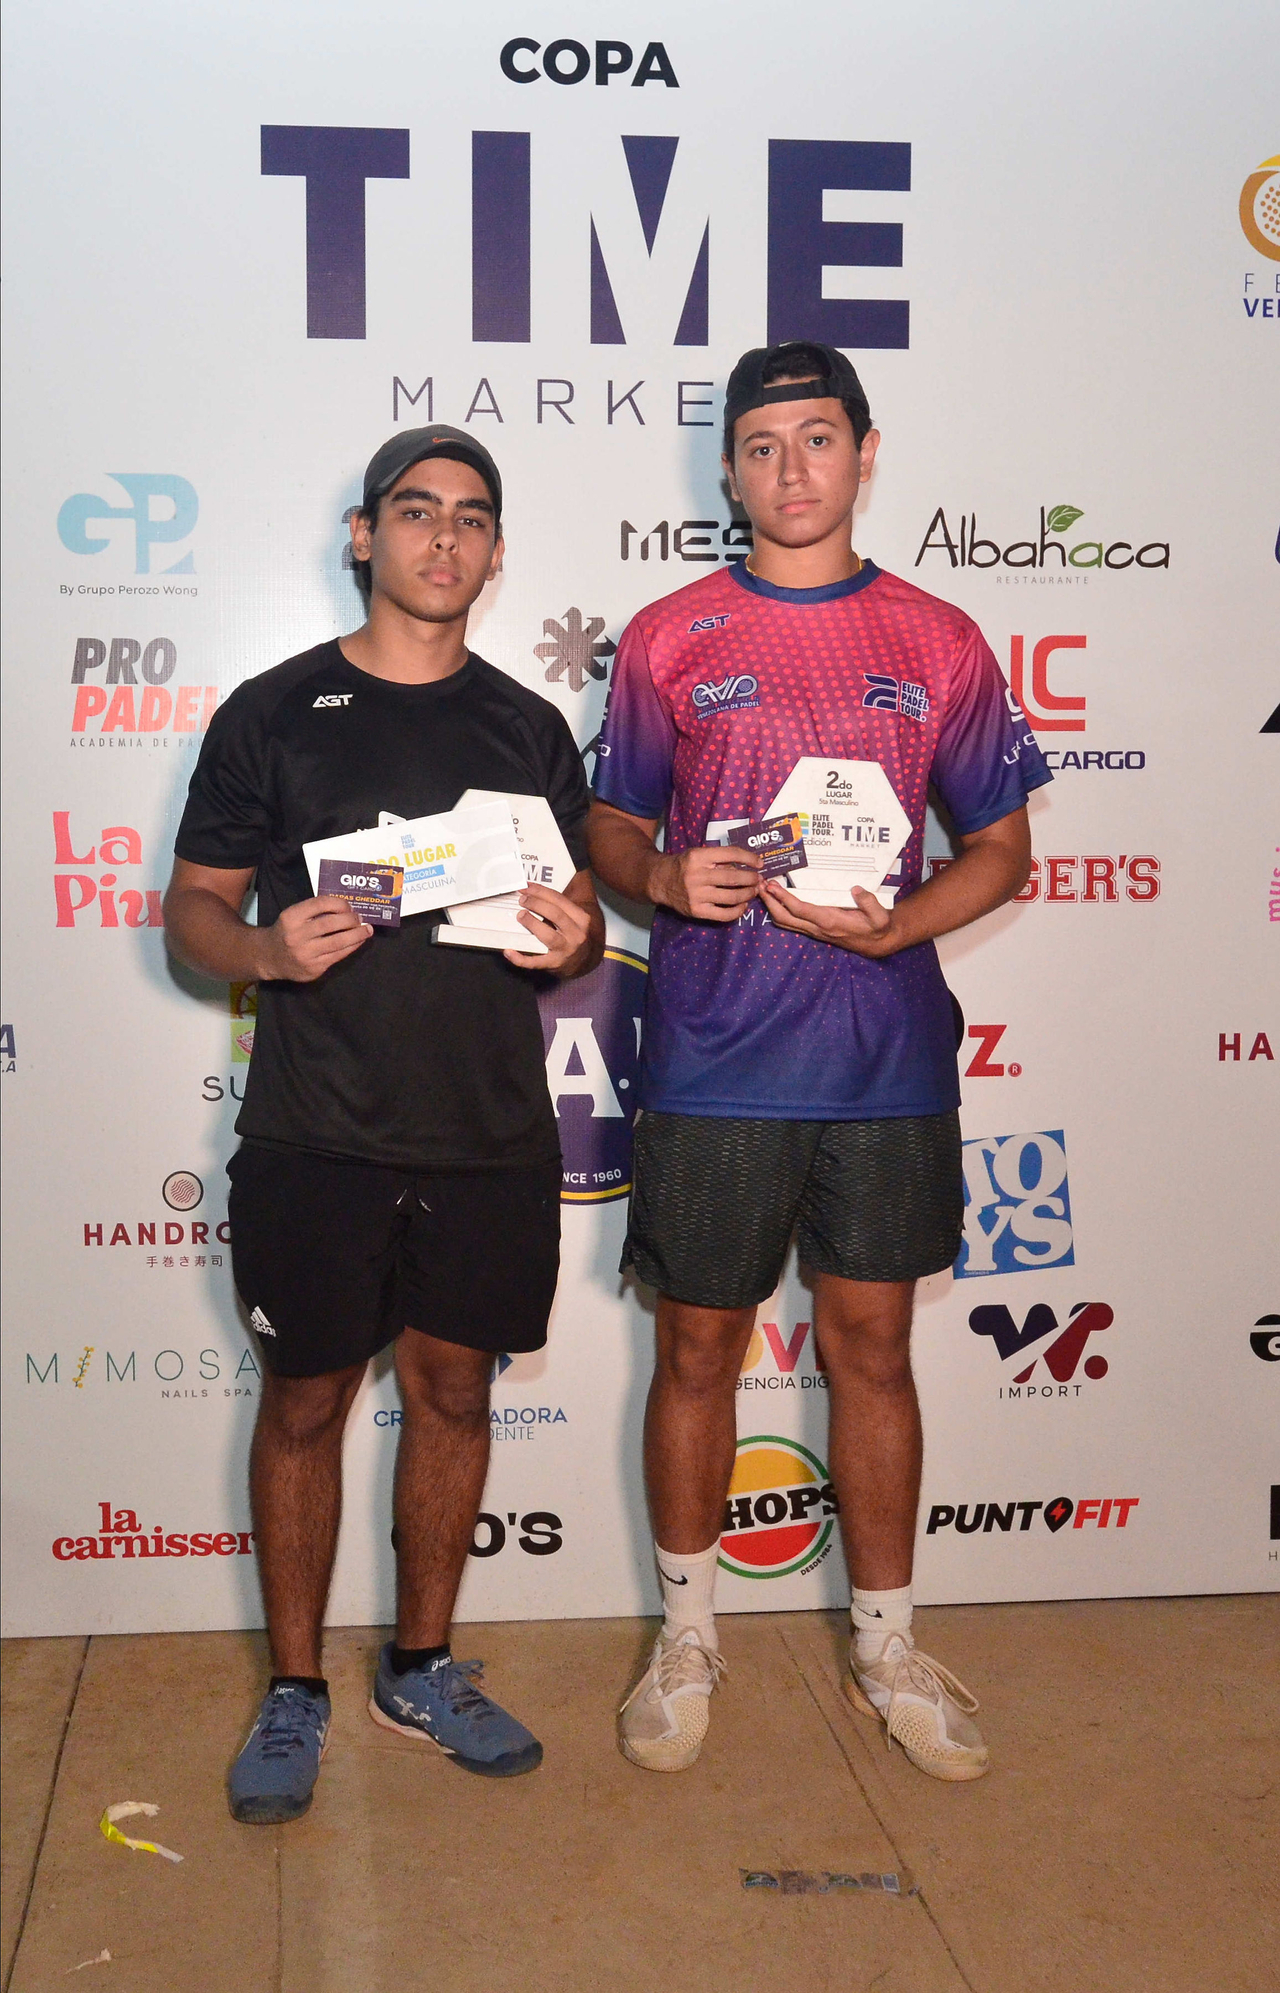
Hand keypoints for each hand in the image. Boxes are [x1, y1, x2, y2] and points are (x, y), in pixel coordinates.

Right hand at [257, 895, 372, 981]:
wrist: (270, 958)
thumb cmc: (287, 932)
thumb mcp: (293, 916)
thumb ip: (314, 911)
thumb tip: (346, 909)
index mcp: (291, 918)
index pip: (320, 904)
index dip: (339, 903)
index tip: (348, 905)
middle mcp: (297, 936)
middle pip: (331, 923)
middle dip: (351, 919)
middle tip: (359, 917)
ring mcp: (306, 954)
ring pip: (338, 942)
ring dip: (357, 934)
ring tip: (367, 930)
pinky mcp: (314, 968)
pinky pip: (339, 955)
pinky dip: (352, 947)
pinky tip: (358, 941)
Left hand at [504, 884, 594, 975]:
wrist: (583, 960)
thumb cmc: (572, 933)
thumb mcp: (574, 916)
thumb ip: (558, 904)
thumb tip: (533, 887)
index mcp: (581, 918)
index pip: (559, 900)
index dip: (540, 891)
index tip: (525, 887)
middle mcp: (576, 934)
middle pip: (555, 914)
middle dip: (536, 904)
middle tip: (521, 900)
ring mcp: (565, 951)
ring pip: (548, 936)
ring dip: (532, 924)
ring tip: (520, 915)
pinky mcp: (553, 964)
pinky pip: (535, 962)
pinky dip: (520, 958)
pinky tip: (509, 952)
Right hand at [650, 845, 762, 921]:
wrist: (661, 881)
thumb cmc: (684, 866)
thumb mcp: (698, 854)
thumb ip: (719, 859)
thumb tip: (746, 866)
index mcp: (698, 857)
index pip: (730, 854)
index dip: (749, 858)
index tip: (759, 863)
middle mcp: (697, 876)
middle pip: (733, 878)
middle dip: (751, 879)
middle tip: (758, 879)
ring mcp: (697, 895)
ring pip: (731, 897)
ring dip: (747, 894)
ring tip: (753, 891)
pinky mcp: (697, 911)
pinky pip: (723, 914)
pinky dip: (738, 911)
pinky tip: (743, 905)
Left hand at [759, 880, 898, 955]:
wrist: (876, 943)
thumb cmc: (877, 927)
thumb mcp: (880, 917)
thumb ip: (870, 903)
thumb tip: (856, 889)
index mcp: (830, 921)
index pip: (800, 910)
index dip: (783, 898)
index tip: (771, 886)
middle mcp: (817, 927)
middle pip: (784, 918)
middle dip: (769, 902)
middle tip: (758, 884)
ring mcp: (813, 930)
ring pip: (784, 921)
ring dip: (771, 906)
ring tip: (762, 888)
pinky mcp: (813, 928)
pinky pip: (790, 921)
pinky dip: (779, 909)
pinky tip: (775, 897)